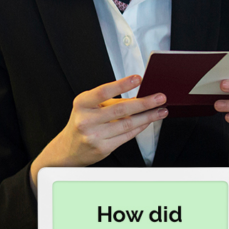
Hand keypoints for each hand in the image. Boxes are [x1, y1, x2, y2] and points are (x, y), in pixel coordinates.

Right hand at [31, 75, 166, 183]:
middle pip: (120, 110)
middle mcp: (86, 120)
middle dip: (144, 103)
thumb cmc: (82, 122)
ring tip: (160, 110)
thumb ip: (111, 101)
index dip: (122, 84)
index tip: (138, 78)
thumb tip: (138, 95)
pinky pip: (126, 136)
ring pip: (127, 124)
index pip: (103, 91)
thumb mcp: (89, 107)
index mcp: (82, 104)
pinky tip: (148, 121)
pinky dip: (140, 127)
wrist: (68, 149)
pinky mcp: (103, 148)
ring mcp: (94, 136)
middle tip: (160, 97)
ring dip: (147, 117)